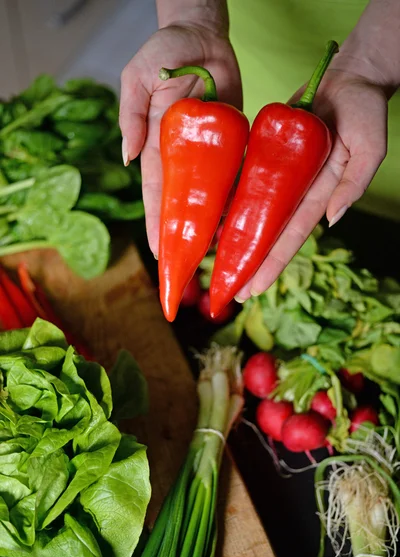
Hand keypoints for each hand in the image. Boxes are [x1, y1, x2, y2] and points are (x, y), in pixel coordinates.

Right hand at [119, 23, 241, 256]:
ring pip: (208, 197)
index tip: (160, 252)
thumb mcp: (140, 76)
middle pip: (182, 204)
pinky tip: (238, 223)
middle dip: (182, 237)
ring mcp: (207, 153)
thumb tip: (128, 157)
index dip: (157, 223)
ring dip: (210, 226)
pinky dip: (235, 199)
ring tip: (215, 257)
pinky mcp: (229, 144)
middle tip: (184, 269)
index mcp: (157, 144)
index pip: (157, 192)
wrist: (204, 34)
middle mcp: (182, 156)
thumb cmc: (167, 49)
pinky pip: (233, 176)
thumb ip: (132, 114)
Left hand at [235, 68, 388, 300]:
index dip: (271, 264)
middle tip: (229, 292)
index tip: (253, 289)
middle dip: (250, 264)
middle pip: (267, 235)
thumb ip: (354, 183)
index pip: (290, 238)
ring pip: (252, 214)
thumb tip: (332, 220)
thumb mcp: (369, 146)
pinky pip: (243, 182)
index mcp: (319, 195)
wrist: (348, 77)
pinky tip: (212, 220)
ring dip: (235, 239)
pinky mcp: (266, 156)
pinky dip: (229, 202)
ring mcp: (279, 176)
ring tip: (214, 264)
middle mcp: (296, 192)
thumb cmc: (364, 109)